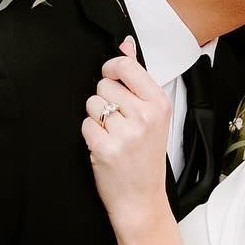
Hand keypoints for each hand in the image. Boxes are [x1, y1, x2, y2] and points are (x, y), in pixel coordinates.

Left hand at [81, 36, 171, 232]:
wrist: (142, 200)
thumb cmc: (146, 158)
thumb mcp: (152, 115)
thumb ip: (137, 78)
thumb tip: (125, 44)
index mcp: (159, 103)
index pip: (125, 66)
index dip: (111, 71)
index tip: (112, 82)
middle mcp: (145, 116)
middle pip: (104, 85)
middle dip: (104, 101)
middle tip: (118, 122)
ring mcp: (126, 133)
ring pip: (92, 104)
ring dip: (96, 119)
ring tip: (112, 136)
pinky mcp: (106, 148)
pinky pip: (85, 125)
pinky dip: (90, 136)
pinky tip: (104, 147)